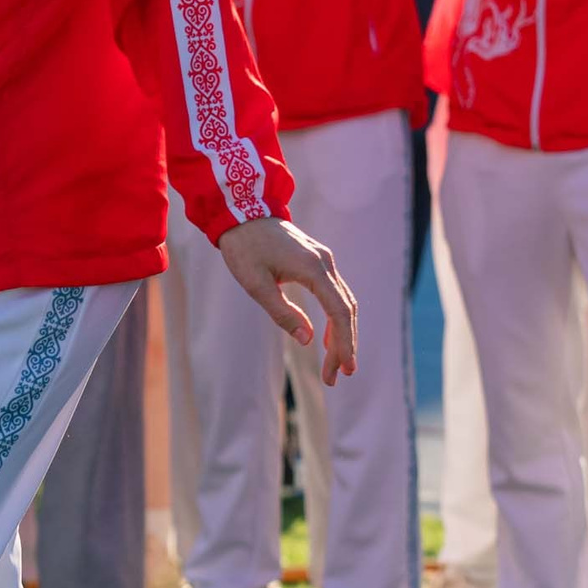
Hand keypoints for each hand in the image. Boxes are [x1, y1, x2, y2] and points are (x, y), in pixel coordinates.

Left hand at [217, 217, 357, 385]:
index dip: (345, 342)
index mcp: (313, 268)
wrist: (240, 211)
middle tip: (337, 377)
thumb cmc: (244, 247)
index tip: (347, 368)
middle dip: (344, 345)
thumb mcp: (255, 283)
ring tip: (334, 365)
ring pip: (343, 303)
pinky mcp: (317, 261)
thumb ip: (282, 312)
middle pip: (346, 310)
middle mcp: (325, 263)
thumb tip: (308, 341)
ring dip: (341, 334)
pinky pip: (334, 294)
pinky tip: (326, 338)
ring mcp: (323, 260)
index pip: (339, 312)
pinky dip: (334, 318)